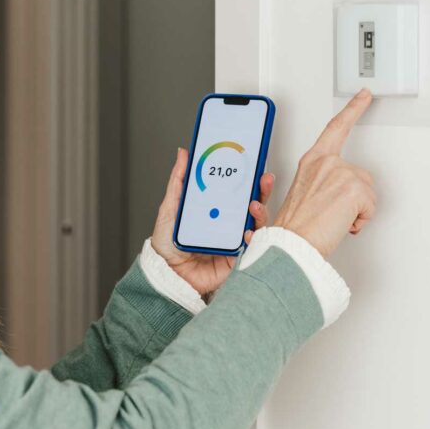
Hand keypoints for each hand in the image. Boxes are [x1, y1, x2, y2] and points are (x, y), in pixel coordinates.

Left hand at [149, 146, 275, 295]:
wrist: (166, 274)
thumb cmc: (168, 245)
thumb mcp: (170, 208)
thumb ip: (179, 181)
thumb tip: (184, 154)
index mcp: (216, 210)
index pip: (237, 190)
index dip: (248, 177)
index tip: (253, 163)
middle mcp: (229, 224)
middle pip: (253, 204)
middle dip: (263, 190)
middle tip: (263, 179)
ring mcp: (235, 240)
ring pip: (257, 224)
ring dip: (260, 212)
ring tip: (253, 206)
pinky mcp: (238, 259)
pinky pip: (252, 247)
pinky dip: (253, 238)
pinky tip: (247, 232)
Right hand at [271, 88, 376, 257]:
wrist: (290, 246)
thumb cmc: (294, 228)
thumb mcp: (304, 196)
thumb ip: (325, 184)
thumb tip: (340, 196)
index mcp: (312, 161)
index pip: (335, 128)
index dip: (352, 110)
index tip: (363, 96)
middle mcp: (326, 162)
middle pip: (360, 175)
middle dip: (355, 197)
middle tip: (332, 213)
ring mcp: (340, 173)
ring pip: (367, 192)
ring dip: (357, 210)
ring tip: (333, 220)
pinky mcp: (353, 188)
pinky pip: (371, 207)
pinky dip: (361, 220)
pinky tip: (342, 224)